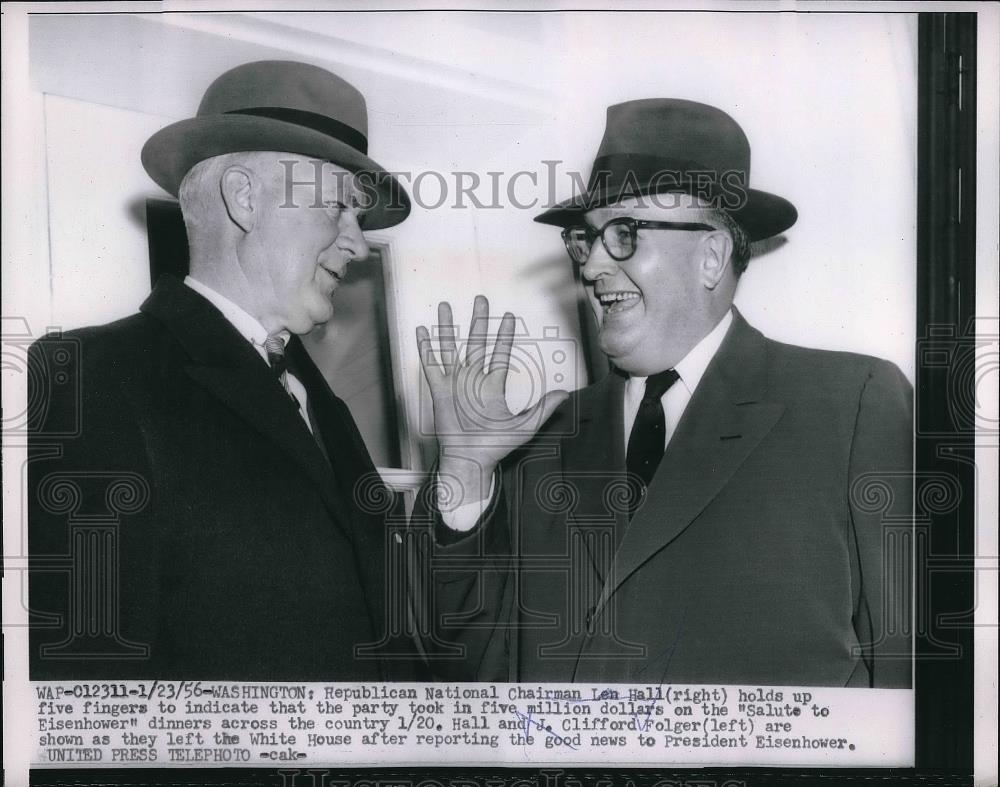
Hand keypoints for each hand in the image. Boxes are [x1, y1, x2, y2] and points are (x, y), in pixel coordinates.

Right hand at [417, 296, 569, 505]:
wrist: (470, 459)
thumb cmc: (496, 446)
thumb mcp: (525, 427)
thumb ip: (544, 409)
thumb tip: (565, 393)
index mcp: (493, 385)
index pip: (500, 353)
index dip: (504, 334)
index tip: (509, 316)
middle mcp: (473, 379)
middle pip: (475, 342)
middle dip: (478, 320)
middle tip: (481, 299)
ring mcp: (455, 383)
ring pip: (450, 348)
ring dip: (447, 327)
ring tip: (444, 306)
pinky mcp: (439, 391)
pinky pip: (431, 365)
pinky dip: (426, 348)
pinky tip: (422, 331)